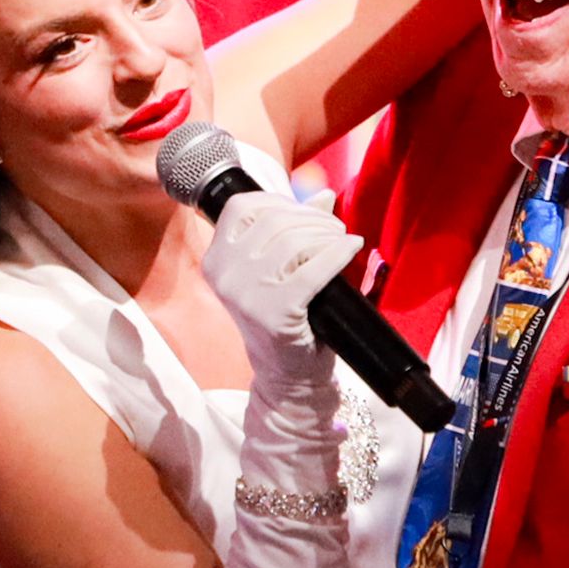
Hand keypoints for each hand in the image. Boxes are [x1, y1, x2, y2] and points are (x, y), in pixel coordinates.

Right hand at [199, 191, 363, 385]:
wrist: (286, 373)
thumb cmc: (284, 316)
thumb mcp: (278, 269)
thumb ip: (294, 229)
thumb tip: (324, 194)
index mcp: (216, 259)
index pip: (242, 206)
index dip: (280, 200)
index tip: (305, 211)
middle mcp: (224, 273)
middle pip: (275, 220)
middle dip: (313, 218)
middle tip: (335, 228)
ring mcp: (247, 294)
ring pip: (295, 241)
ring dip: (327, 234)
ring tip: (342, 240)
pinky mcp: (276, 312)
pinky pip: (314, 269)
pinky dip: (338, 253)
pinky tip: (351, 248)